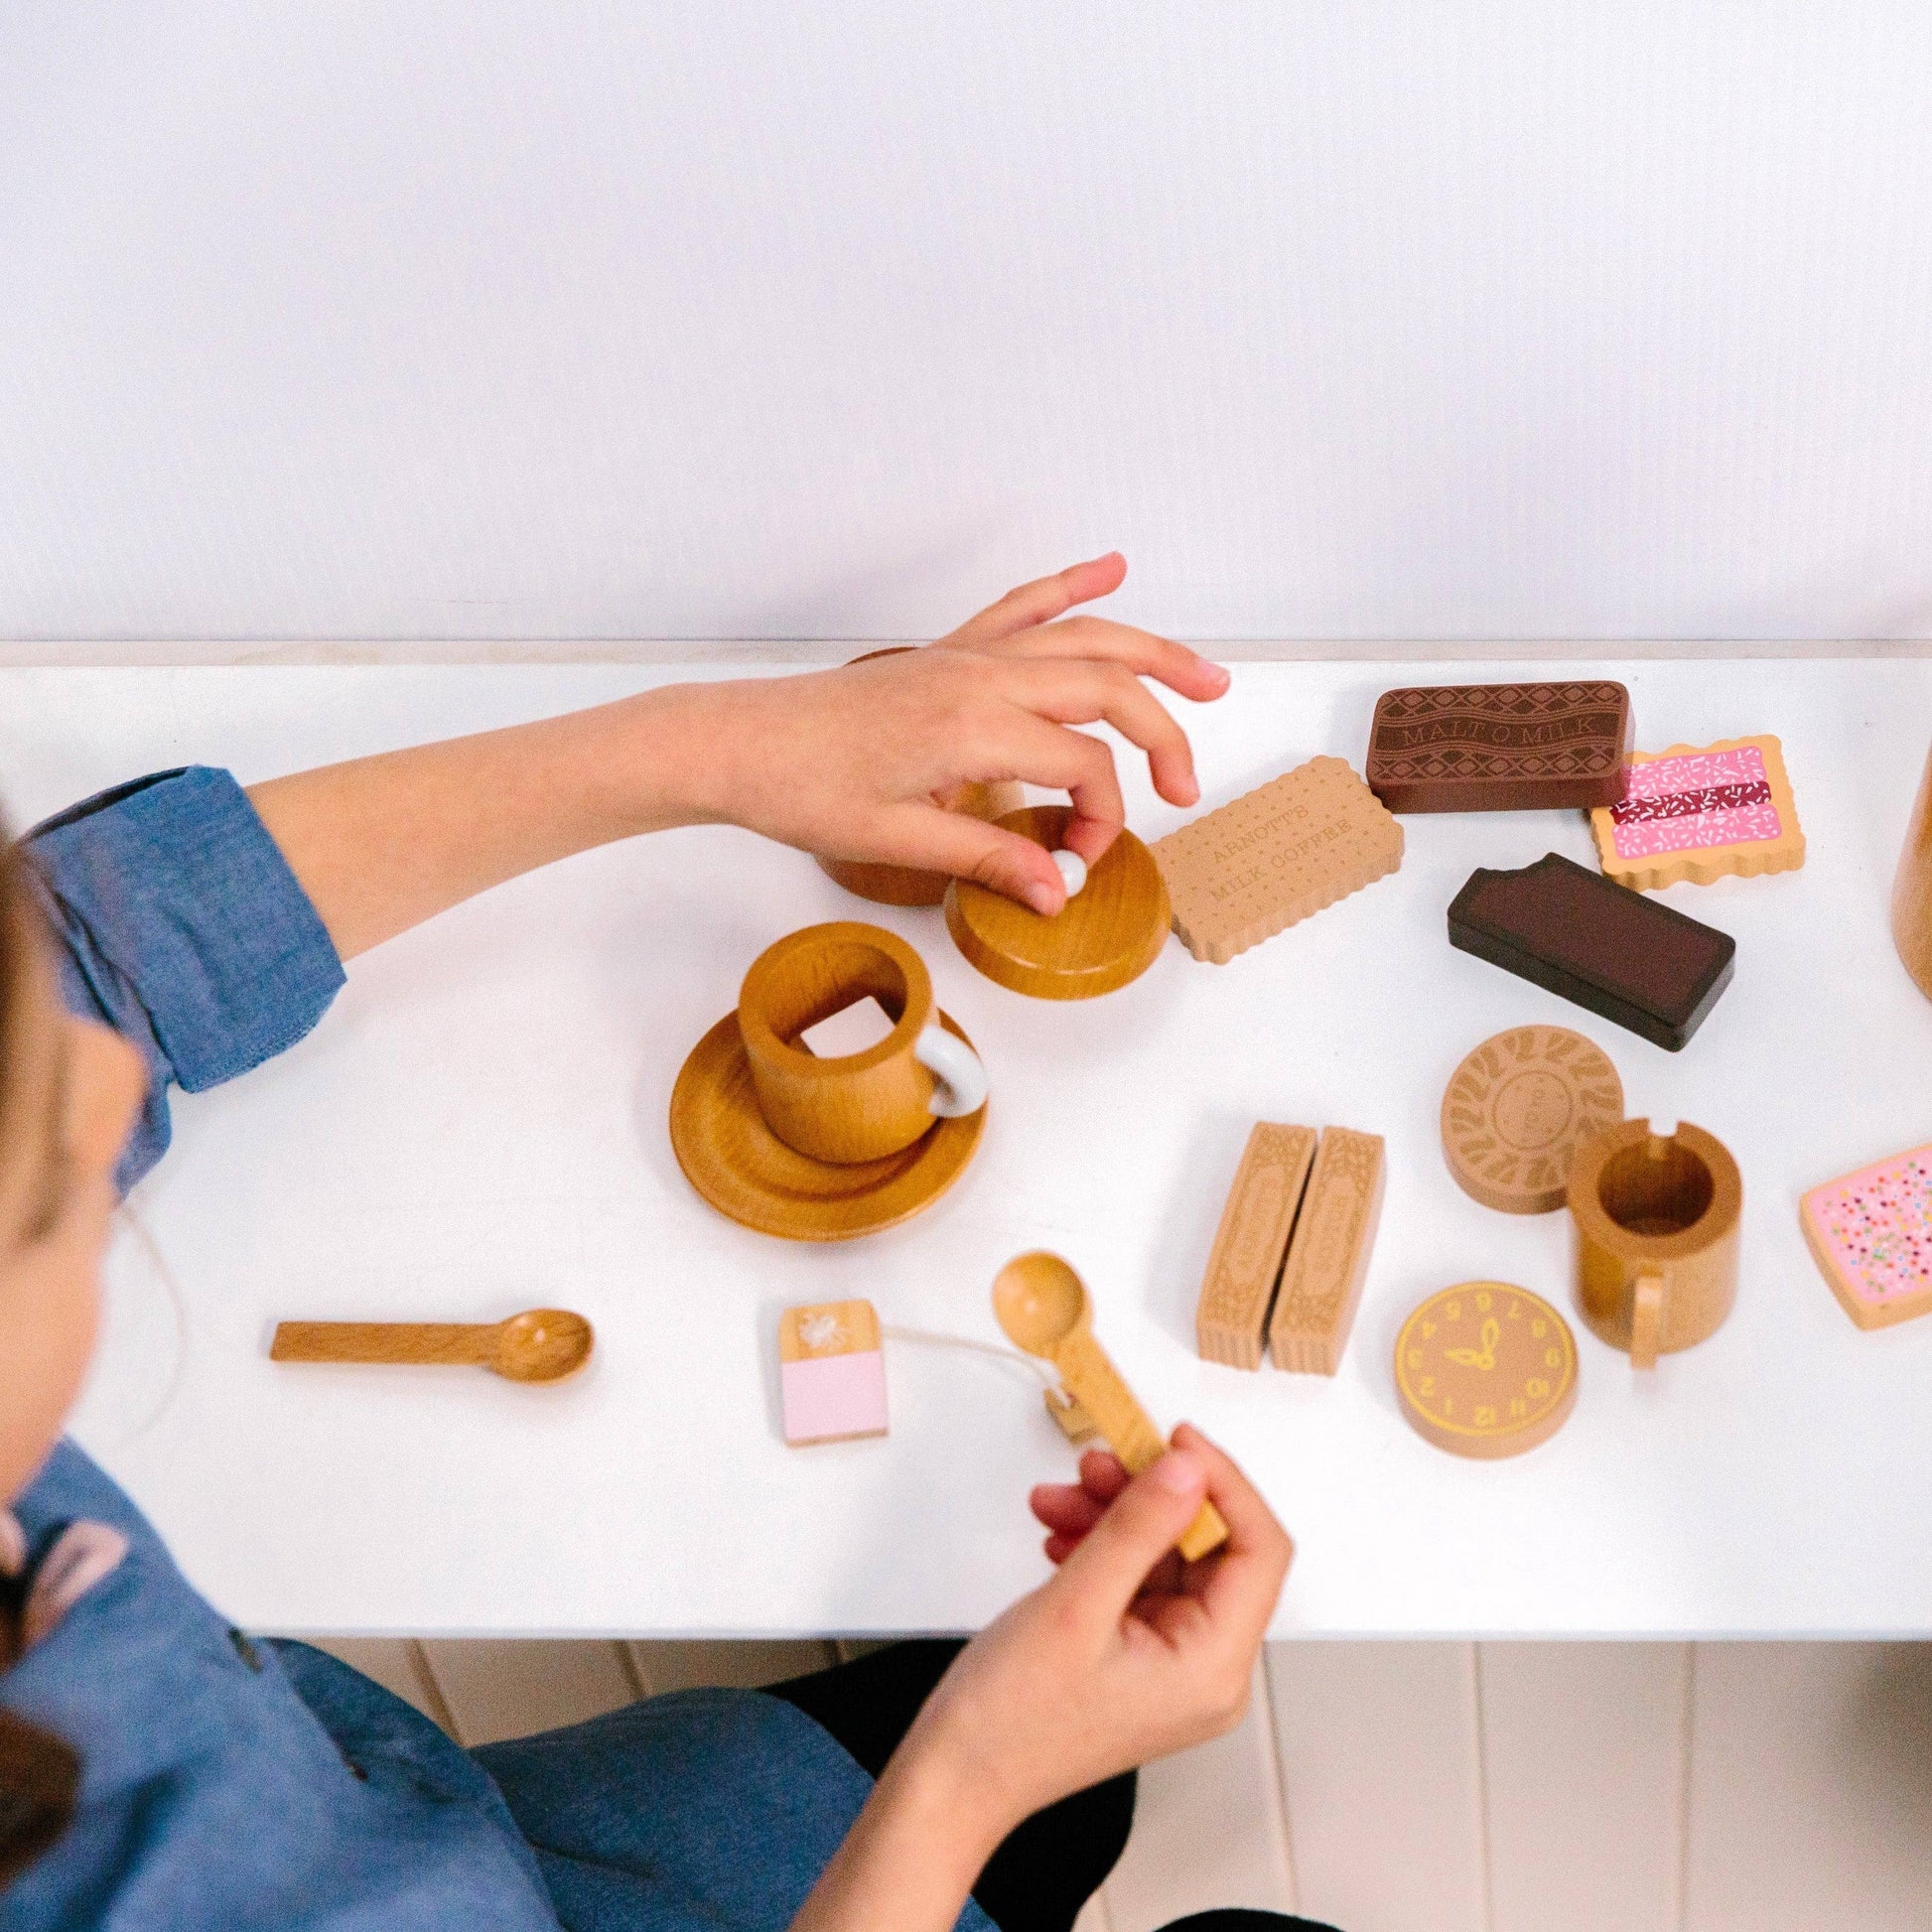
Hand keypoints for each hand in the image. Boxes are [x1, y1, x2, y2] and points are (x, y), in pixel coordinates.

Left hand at [683, 554, 1227, 912]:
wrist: (738, 744)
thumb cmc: (801, 789)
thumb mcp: (898, 840)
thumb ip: (989, 858)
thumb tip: (1059, 891)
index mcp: (973, 726)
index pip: (1082, 765)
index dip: (1099, 819)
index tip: (1074, 863)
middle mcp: (979, 676)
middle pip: (1106, 687)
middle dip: (1161, 733)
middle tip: (1186, 788)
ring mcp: (964, 656)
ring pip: (1082, 637)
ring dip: (1151, 652)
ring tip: (1207, 676)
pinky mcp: (945, 652)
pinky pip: (1021, 608)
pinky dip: (1069, 585)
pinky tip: (1110, 566)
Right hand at [897, 1424, 1291, 1851]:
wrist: (957, 1775)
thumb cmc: (1011, 1718)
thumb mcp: (1076, 1604)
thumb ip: (1139, 1527)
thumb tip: (1189, 1469)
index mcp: (1213, 1668)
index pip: (1258, 1550)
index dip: (1223, 1484)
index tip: (1174, 1441)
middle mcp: (1208, 1670)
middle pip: (1209, 1547)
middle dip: (1150, 1496)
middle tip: (1096, 1462)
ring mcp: (1174, 1664)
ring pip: (1166, 1554)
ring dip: (1115, 1515)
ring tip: (1058, 1499)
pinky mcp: (1141, 1656)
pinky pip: (1138, 1577)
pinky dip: (1101, 1545)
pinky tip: (1058, 1533)